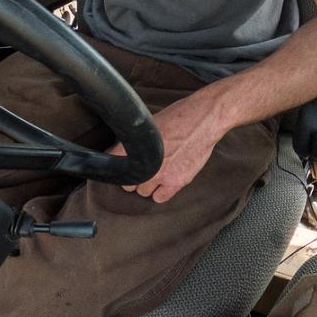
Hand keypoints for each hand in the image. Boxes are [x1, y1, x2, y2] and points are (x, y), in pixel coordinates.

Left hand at [109, 93, 224, 203]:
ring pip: (142, 192)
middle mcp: (145, 164)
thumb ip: (137, 140)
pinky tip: (164, 184)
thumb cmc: (178, 118)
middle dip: (134, 177)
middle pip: (127, 184)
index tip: (123, 165)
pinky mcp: (176, 182)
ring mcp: (160, 175)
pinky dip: (160, 193)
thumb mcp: (149, 124)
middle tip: (142, 171)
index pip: (113, 162)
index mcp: (135, 147)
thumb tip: (126, 148)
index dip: (118, 164)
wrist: (202, 121)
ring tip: (155, 176)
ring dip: (147, 186)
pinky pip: (159, 198)